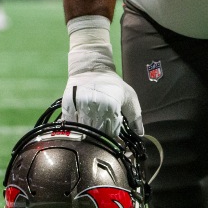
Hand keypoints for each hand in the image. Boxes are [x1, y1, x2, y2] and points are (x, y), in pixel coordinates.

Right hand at [63, 15, 143, 136]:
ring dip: (88, 134)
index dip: (114, 137)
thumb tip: (139, 134)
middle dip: (102, 137)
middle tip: (103, 136)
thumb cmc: (113, 84)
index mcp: (112, 106)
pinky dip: (75, 129)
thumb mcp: (129, 96)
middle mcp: (95, 107)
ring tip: (93, 132)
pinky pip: (71, 125)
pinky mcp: (68, 106)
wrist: (91, 68)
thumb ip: (135, 116)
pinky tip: (81, 127)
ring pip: (84, 131)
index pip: (112, 133)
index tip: (115, 138)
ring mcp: (80, 107)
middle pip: (98, 134)